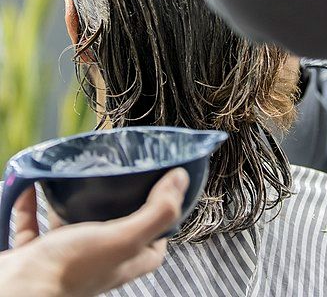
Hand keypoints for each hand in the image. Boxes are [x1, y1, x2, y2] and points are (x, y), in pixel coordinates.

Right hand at [0, 167, 188, 296]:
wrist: (16, 290)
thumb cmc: (70, 268)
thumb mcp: (123, 238)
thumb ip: (156, 212)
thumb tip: (182, 180)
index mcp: (125, 260)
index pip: (155, 239)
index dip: (162, 214)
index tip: (162, 184)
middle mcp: (99, 260)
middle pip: (116, 226)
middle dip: (117, 200)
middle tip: (119, 171)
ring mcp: (67, 256)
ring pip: (76, 222)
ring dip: (75, 199)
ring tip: (79, 173)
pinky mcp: (37, 252)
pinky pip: (36, 222)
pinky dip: (35, 202)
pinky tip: (36, 183)